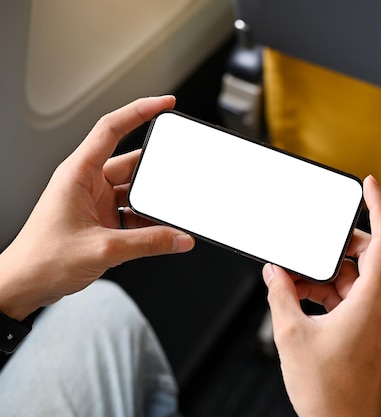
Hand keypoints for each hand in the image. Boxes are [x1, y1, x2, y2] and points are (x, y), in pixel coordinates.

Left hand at [0, 96, 194, 319]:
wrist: (24, 286)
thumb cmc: (42, 260)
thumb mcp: (103, 249)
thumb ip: (148, 243)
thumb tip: (180, 238)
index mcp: (78, 173)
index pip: (111, 128)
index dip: (140, 111)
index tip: (165, 104)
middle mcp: (87, 182)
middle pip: (131, 163)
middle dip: (156, 173)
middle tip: (178, 178)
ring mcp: (95, 201)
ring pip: (134, 191)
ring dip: (152, 203)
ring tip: (169, 214)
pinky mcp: (101, 220)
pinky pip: (132, 213)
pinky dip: (147, 221)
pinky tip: (159, 232)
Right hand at [262, 175, 380, 416]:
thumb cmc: (326, 391)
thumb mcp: (292, 335)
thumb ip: (280, 294)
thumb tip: (273, 272)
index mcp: (374, 301)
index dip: (379, 206)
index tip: (369, 184)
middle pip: (368, 256)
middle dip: (335, 247)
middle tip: (305, 247)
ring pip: (359, 277)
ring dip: (327, 274)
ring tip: (293, 282)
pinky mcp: (376, 329)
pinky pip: (357, 296)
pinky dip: (332, 291)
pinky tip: (302, 298)